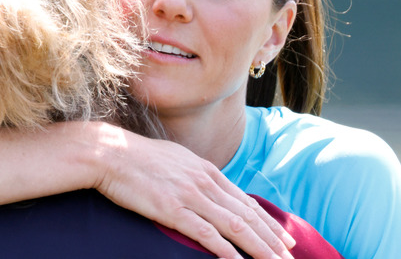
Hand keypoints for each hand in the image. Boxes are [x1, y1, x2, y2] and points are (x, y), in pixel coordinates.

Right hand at [91, 124, 294, 258]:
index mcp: (206, 170)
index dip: (267, 222)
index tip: (284, 238)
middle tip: (290, 256)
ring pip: (235, 225)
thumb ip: (195, 175)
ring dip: (259, 247)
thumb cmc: (137, 158)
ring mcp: (190, 195)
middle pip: (247, 215)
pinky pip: (206, 234)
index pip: (245, 201)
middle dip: (272, 238)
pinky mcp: (173, 209)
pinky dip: (226, 250)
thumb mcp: (175, 160)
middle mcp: (205, 182)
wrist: (109, 152)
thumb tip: (207, 186)